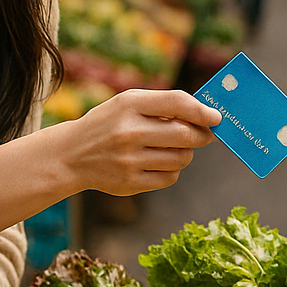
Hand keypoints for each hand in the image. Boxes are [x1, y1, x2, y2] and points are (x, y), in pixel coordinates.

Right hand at [73, 88, 219, 195]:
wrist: (70, 155)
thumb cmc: (109, 124)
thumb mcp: (128, 103)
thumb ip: (164, 104)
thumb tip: (206, 115)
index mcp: (129, 104)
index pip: (177, 103)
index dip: (203, 111)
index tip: (217, 118)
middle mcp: (128, 132)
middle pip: (185, 135)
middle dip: (201, 135)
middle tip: (204, 135)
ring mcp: (128, 160)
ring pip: (181, 158)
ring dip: (186, 153)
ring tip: (173, 148)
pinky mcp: (129, 183)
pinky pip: (169, 178)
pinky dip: (172, 170)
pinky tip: (158, 163)